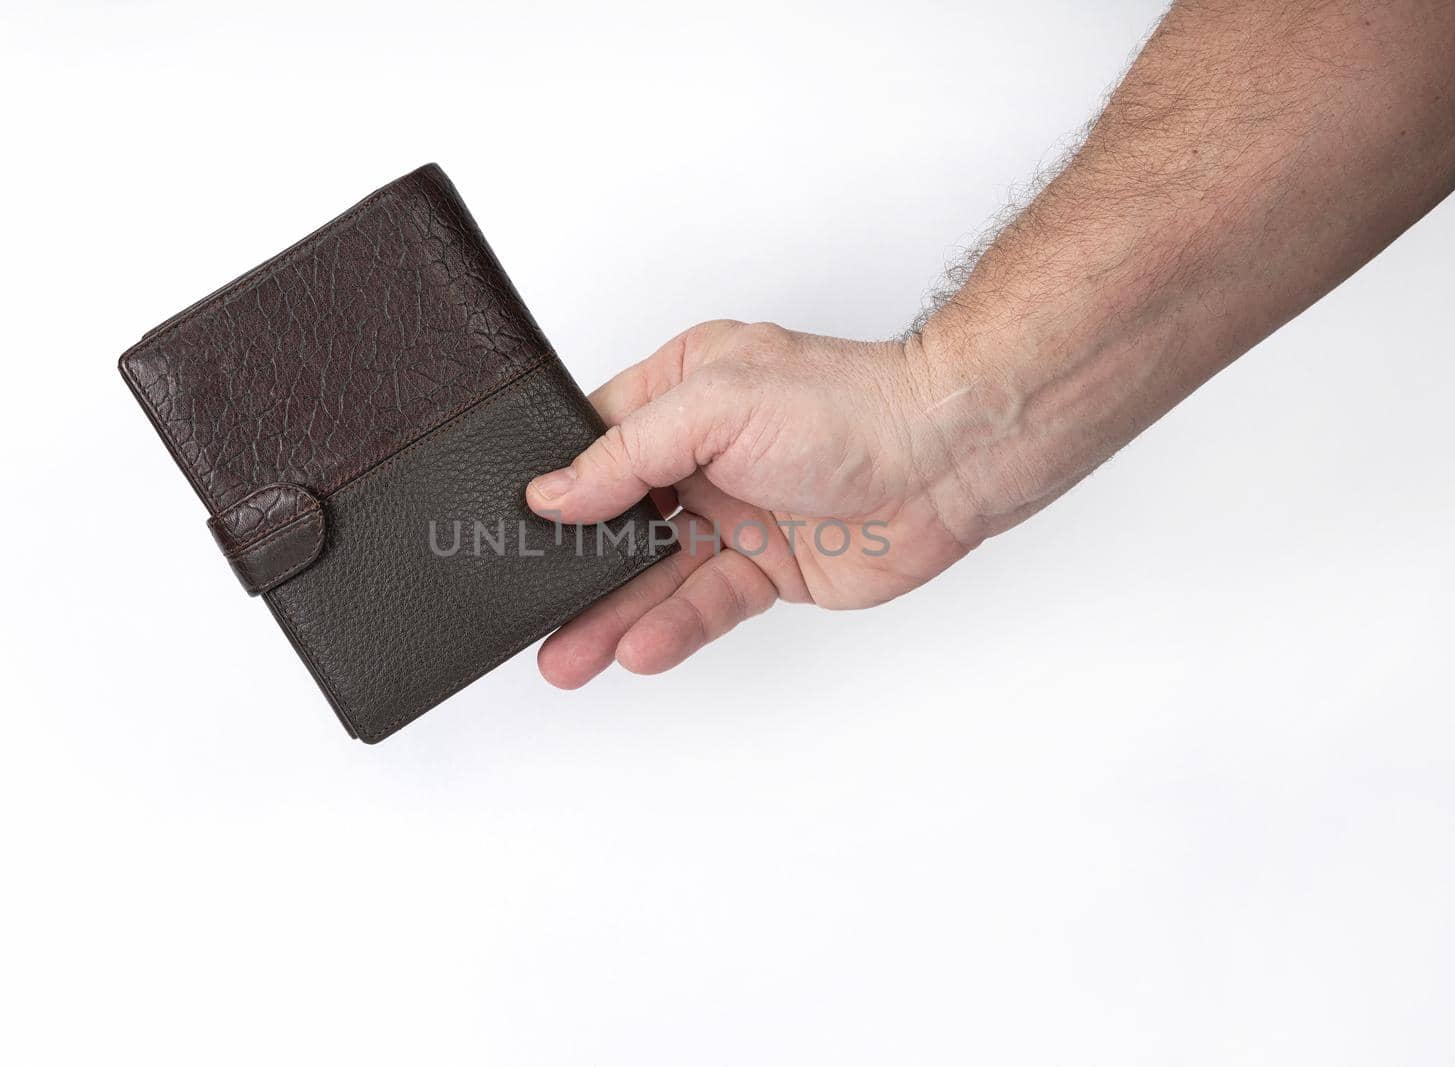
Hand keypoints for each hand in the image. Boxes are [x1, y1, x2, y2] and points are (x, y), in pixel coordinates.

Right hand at [524, 319, 994, 687]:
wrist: (948, 459)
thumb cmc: (847, 405)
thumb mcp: (716, 405)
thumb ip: (630, 452)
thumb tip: (554, 493)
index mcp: (680, 393)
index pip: (596, 443)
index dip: (555, 487)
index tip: (507, 529)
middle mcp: (700, 455)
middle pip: (617, 521)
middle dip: (571, 570)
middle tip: (524, 612)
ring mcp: (733, 514)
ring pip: (655, 574)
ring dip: (610, 615)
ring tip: (565, 657)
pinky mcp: (767, 569)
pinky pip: (706, 603)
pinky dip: (673, 628)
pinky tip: (639, 650)